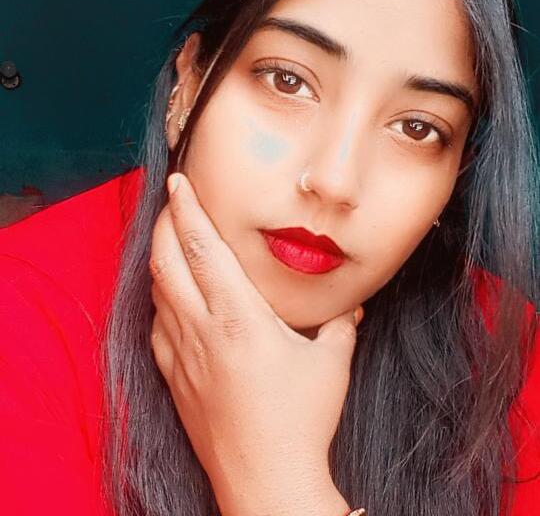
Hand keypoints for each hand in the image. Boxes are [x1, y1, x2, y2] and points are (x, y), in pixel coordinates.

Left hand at [149, 172, 362, 514]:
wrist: (265, 481)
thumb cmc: (300, 421)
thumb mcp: (331, 364)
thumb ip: (340, 325)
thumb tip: (351, 304)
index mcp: (238, 317)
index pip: (202, 247)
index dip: (187, 209)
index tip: (178, 182)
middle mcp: (201, 330)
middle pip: (166, 261)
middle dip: (164, 223)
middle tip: (171, 201)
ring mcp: (181, 355)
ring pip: (157, 290)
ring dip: (160, 257)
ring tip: (170, 238)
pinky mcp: (173, 378)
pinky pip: (157, 325)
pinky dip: (161, 298)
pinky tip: (172, 295)